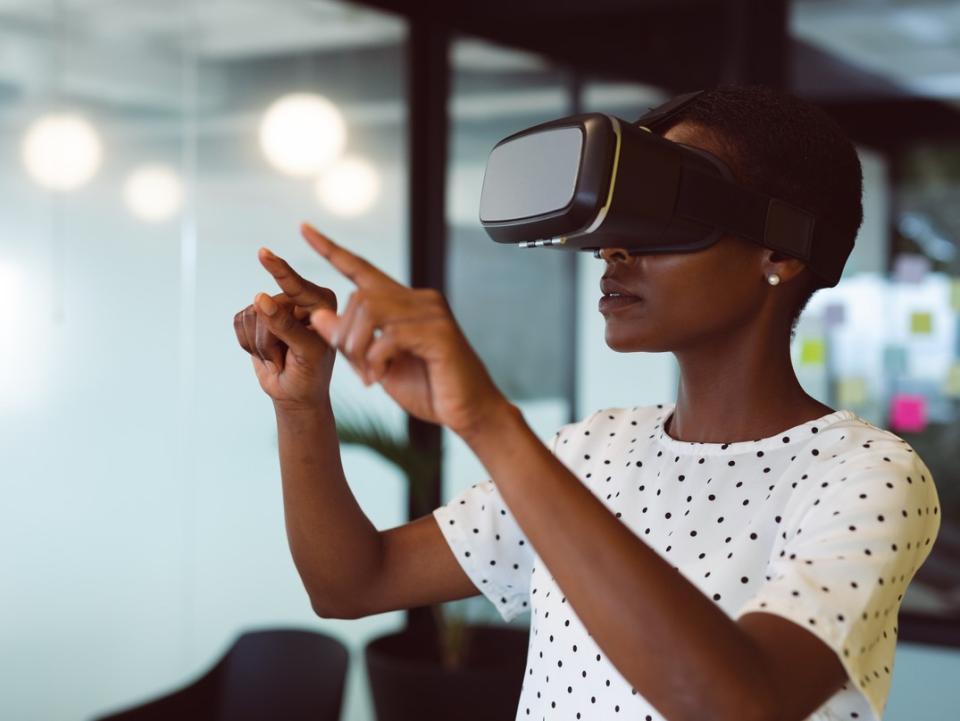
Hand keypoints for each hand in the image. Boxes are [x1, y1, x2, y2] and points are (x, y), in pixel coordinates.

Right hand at [233, 246, 337, 408]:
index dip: (279, 271)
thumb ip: (285, 326)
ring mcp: (275, 306)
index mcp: (322, 302)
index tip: (263, 254)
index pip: (297, 286)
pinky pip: (239, 321)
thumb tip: (259, 297)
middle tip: (288, 357)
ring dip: (262, 345)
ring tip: (280, 357)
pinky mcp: (255, 316)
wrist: (296, 394)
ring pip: (251, 314)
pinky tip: (267, 354)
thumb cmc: (310, 374)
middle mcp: (299, 298)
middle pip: (267, 306)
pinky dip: (248, 344)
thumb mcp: (306, 352)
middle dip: (271, 339)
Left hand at [300, 222, 509, 436]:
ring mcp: (432, 313)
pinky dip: (376, 359)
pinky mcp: (439, 332)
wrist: (467, 412)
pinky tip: (381, 377)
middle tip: (357, 370)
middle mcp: (420, 300)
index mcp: (404, 303)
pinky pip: (390, 336)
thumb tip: (316, 314)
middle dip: (345, 336)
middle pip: (359, 297)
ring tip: (368, 375)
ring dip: (358, 347)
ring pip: (370, 311)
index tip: (304, 229)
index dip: (331, 249)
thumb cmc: (427, 388)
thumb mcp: (375, 363)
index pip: (361, 268)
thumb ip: (350, 340)